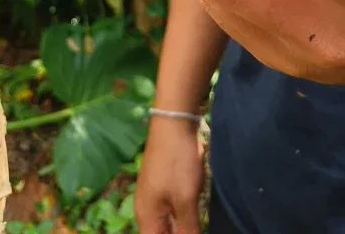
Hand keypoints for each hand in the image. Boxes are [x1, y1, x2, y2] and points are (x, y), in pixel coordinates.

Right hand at [135, 119, 204, 233]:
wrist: (174, 121)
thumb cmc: (177, 162)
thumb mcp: (185, 199)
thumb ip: (187, 229)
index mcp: (146, 218)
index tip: (193, 231)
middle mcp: (147, 210)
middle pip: (163, 233)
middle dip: (182, 232)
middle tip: (197, 226)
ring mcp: (156, 196)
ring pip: (170, 222)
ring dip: (184, 225)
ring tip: (198, 219)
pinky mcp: (166, 184)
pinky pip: (174, 208)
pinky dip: (185, 213)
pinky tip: (197, 208)